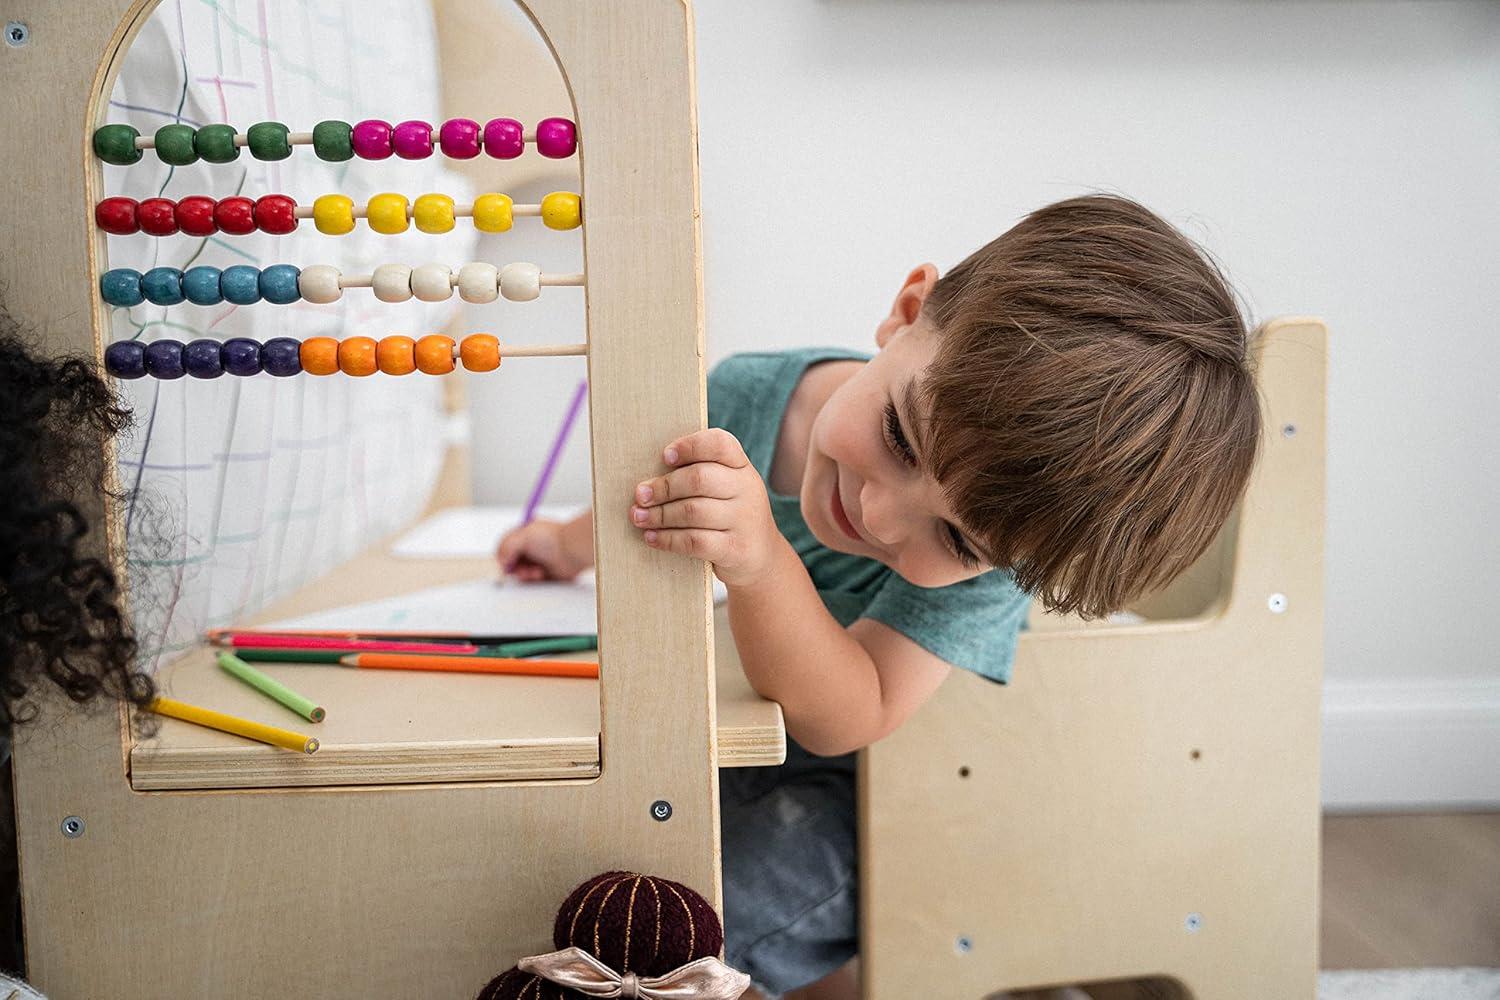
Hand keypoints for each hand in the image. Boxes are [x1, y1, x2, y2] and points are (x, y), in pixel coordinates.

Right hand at [496, 517, 591, 581]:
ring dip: (524, 574)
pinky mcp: (546, 573)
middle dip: (514, 567)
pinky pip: (532, 581)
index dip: (503, 555)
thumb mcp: (523, 535)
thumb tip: (502, 561)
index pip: (506, 546)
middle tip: (520, 568)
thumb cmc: (553, 539)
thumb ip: (507, 546)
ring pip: (521, 573)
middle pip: (512, 562)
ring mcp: (538, 561)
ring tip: (535, 571)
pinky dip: (534, 580)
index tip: (506, 562)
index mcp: (525, 534)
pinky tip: (541, 574)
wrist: (573, 551)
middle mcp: (531, 547)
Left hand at [630, 428, 782, 588]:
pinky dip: (668, 539)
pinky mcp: (736, 549)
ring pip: (693, 511)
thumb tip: (647, 483)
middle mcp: (747, 489)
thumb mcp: (725, 490)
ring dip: (659, 514)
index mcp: (741, 467)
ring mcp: (744, 520)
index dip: (690, 446)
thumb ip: (697, 477)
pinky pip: (695, 541)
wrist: (762, 557)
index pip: (720, 443)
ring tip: (639, 517)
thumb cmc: (729, 517)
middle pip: (699, 478)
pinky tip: (651, 538)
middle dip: (664, 487)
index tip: (665, 456)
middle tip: (641, 495)